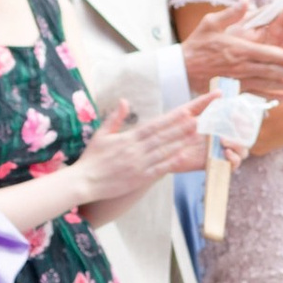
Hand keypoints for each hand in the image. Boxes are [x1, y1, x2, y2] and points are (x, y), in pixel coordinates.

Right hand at [68, 97, 209, 217]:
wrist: (84, 181)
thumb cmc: (92, 158)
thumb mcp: (101, 134)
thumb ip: (115, 118)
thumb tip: (125, 100)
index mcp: (127, 138)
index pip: (153, 126)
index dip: (170, 119)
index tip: (184, 112)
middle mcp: (135, 150)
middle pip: (162, 137)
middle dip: (180, 128)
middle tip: (197, 120)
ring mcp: (138, 164)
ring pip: (163, 151)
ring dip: (180, 142)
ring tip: (195, 135)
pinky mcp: (139, 179)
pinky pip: (158, 169)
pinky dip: (171, 162)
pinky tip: (183, 156)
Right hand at [179, 0, 282, 101]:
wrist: (182, 68)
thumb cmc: (197, 44)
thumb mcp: (210, 23)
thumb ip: (231, 14)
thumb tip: (246, 1)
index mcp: (238, 49)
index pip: (266, 54)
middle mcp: (241, 66)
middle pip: (271, 71)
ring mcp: (239, 80)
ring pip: (268, 84)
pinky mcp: (235, 89)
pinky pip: (256, 94)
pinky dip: (271, 97)